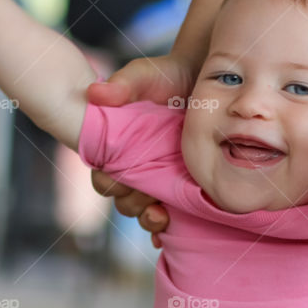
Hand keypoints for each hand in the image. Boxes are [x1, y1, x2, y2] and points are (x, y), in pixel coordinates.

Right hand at [88, 54, 196, 245]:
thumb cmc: (170, 75)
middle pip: (124, 201)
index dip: (109, 185)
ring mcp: (161, 180)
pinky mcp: (184, 188)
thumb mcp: (145, 75)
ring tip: (163, 217)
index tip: (122, 181)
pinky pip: (173, 219)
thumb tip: (95, 93)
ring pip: (146, 214)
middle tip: (150, 199)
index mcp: (119, 149)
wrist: (213, 80)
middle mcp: (137, 169)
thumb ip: (123, 83)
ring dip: (150, 221)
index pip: (104, 178)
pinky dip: (166, 231)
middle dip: (133, 205)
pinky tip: (171, 233)